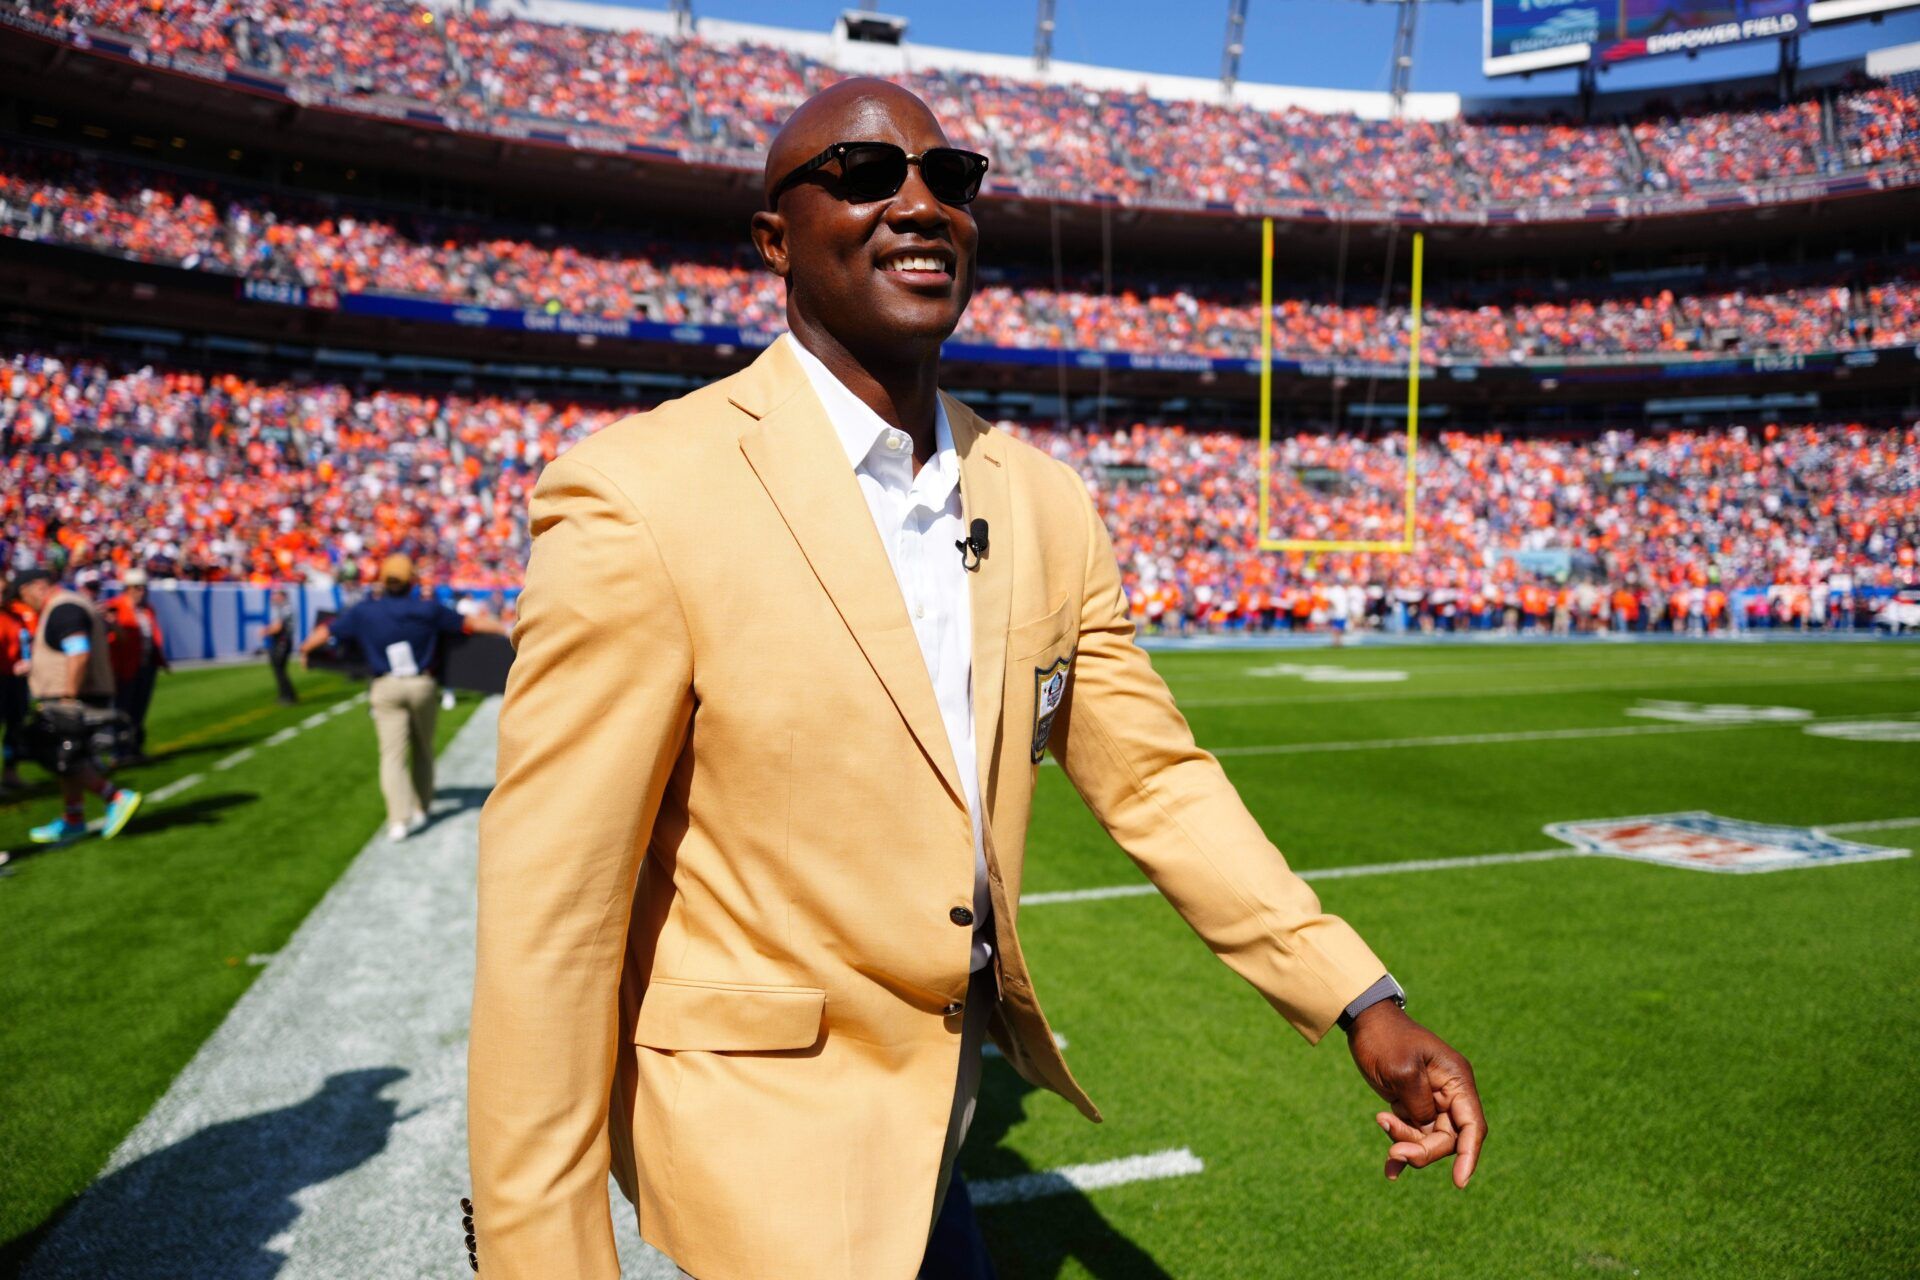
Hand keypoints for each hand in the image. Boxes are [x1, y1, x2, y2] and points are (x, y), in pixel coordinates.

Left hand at [1346, 1002, 1484, 1186]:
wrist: (1363, 1021)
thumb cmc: (1384, 1039)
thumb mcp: (1401, 1070)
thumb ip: (1419, 1105)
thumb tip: (1428, 1129)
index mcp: (1456, 1080)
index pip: (1472, 1126)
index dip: (1469, 1155)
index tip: (1459, 1183)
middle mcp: (1449, 1092)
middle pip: (1449, 1138)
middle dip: (1424, 1149)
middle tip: (1396, 1151)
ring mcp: (1431, 1100)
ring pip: (1428, 1139)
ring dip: (1406, 1143)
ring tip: (1381, 1122)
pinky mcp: (1412, 1104)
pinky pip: (1413, 1134)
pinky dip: (1402, 1148)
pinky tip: (1390, 1169)